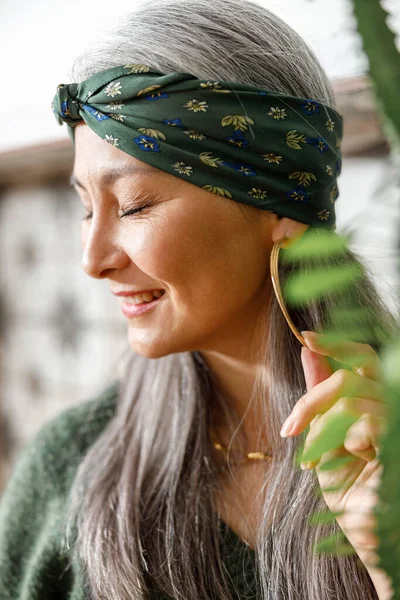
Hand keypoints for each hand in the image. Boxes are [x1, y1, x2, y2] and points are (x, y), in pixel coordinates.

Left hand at [280, 330, 389, 571]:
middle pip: (354, 375)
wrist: (365, 531)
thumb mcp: (324, 434)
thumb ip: (320, 393)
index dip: (337, 345)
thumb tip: (308, 351)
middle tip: (291, 427)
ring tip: (314, 458)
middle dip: (314, 398)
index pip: (363, 358)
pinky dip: (344, 441)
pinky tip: (349, 461)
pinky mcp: (395, 441)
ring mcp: (395, 423)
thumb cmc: (347, 485)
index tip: (307, 337)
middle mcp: (390, 406)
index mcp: (373, 400)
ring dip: (322, 430)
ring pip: (351, 399)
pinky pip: (365, 422)